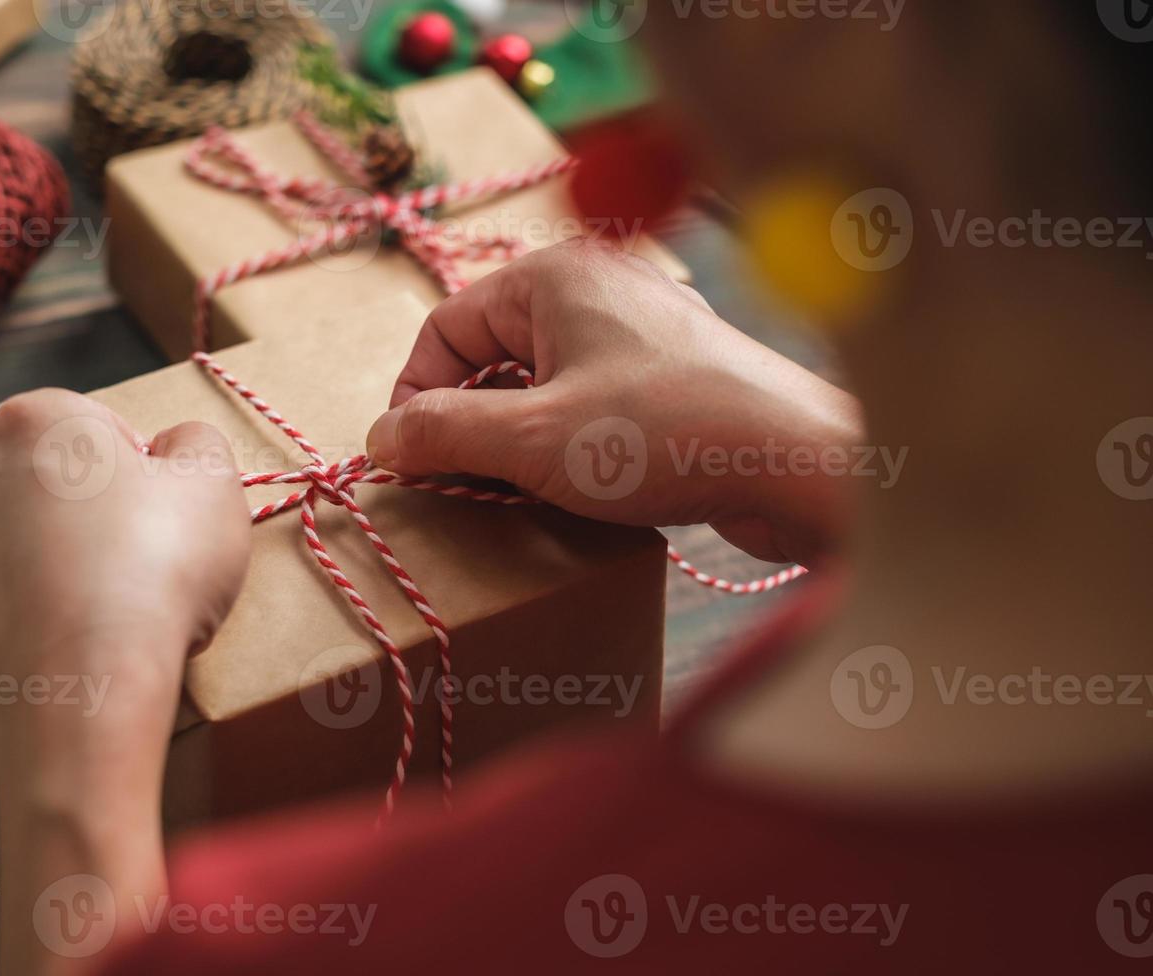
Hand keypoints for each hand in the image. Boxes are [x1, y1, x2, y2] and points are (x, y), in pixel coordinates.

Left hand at [0, 390, 248, 975]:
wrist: (88, 683)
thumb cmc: (156, 562)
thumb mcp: (213, 479)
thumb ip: (198, 443)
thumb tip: (174, 449)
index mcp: (34, 417)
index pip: (108, 426)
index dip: (152, 469)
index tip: (172, 510)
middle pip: (71, 479)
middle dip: (114, 509)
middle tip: (160, 552)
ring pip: (50, 536)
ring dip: (90, 557)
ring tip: (135, 600)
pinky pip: (33, 589)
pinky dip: (66, 602)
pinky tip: (103, 632)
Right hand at [366, 240, 861, 564]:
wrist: (798, 462)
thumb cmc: (664, 434)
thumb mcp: (531, 438)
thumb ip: (443, 434)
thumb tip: (380, 438)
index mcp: (552, 277)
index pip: (446, 327)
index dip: (414, 395)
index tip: (407, 460)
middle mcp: (595, 290)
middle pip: (492, 355)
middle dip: (466, 422)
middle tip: (457, 485)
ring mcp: (638, 334)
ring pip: (541, 384)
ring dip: (515, 441)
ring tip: (513, 495)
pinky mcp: (671, 379)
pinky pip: (589, 404)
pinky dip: (565, 445)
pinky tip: (572, 492)